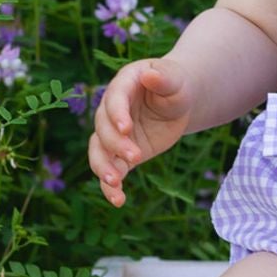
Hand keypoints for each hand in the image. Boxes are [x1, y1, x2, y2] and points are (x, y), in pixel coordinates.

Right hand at [88, 57, 191, 206]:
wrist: (177, 102)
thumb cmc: (176, 86)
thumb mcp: (175, 80)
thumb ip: (164, 77)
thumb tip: (150, 75)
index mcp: (123, 85)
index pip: (115, 99)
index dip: (117, 114)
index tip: (125, 128)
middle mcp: (111, 110)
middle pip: (104, 129)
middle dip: (116, 144)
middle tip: (136, 156)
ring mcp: (114, 134)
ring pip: (99, 152)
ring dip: (103, 167)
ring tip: (114, 182)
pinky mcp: (121, 154)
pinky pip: (111, 170)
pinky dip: (111, 187)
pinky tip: (118, 200)